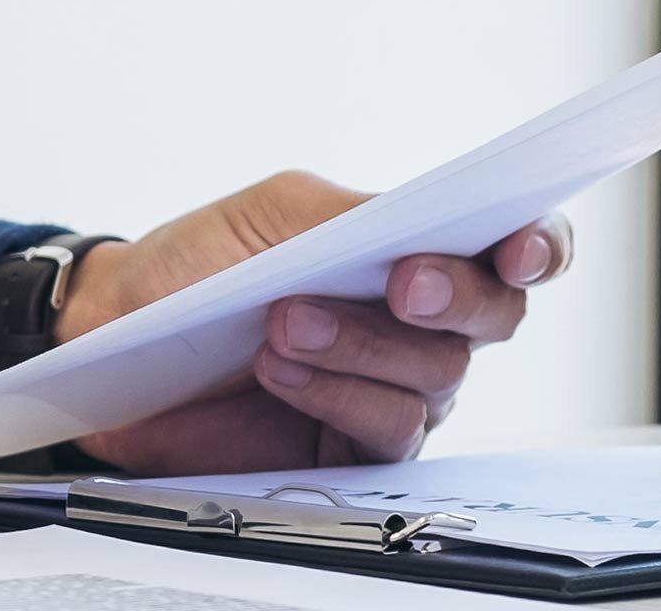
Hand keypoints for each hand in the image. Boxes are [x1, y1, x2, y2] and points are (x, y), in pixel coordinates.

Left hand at [59, 171, 573, 474]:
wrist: (122, 333)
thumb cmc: (203, 264)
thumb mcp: (281, 213)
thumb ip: (360, 215)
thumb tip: (422, 220)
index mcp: (421, 249)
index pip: (515, 248)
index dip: (539, 245)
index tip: (520, 247)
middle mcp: (426, 322)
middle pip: (495, 315)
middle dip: (455, 295)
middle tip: (402, 282)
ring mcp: (397, 386)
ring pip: (435, 375)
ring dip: (363, 345)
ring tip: (284, 322)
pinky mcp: (358, 447)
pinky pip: (386, 429)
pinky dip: (334, 394)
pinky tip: (278, 368)